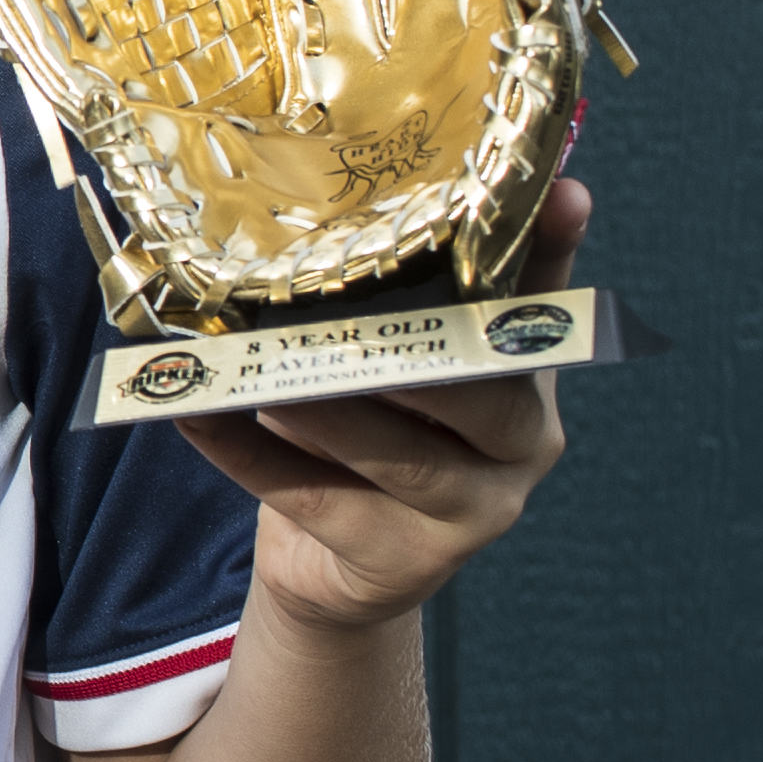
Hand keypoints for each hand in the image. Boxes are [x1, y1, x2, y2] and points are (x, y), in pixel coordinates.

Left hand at [175, 178, 591, 639]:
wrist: (341, 567)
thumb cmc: (372, 434)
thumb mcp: (396, 365)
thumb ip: (394, 299)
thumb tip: (345, 206)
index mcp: (525, 376)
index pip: (548, 305)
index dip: (555, 249)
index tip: (566, 194)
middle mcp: (522, 445)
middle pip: (483, 399)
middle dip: (409, 362)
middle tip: (341, 328)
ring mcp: (472, 514)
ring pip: (403, 459)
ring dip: (325, 415)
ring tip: (262, 383)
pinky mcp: (403, 564)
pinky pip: (316, 502)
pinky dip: (247, 456)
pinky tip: (196, 418)